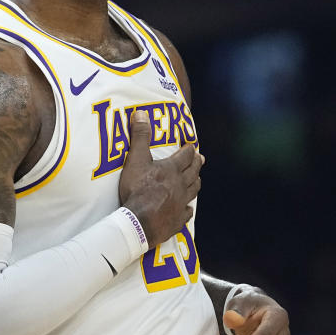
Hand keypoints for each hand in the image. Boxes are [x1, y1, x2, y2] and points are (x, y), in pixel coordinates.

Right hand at [118, 110, 202, 247]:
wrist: (139, 220)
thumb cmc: (137, 189)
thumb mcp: (136, 159)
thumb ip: (140, 137)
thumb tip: (141, 113)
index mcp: (172, 169)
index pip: (185, 156)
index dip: (189, 149)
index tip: (191, 145)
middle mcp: (180, 185)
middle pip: (193, 172)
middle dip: (197, 164)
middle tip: (199, 159)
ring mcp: (180, 203)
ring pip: (194, 190)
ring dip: (196, 183)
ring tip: (197, 179)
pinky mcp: (177, 219)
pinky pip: (186, 213)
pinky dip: (188, 209)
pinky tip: (188, 208)